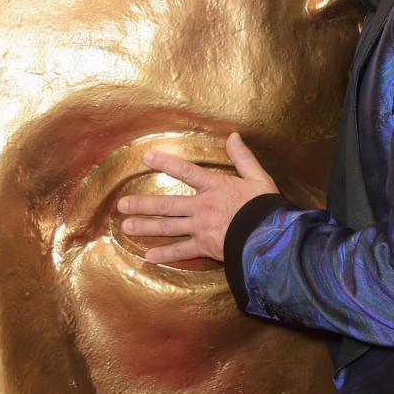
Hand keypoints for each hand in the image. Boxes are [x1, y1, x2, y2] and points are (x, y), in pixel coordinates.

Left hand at [117, 132, 276, 262]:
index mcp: (215, 187)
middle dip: (142, 204)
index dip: (165, 163)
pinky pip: (181, 251)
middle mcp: (202, 207)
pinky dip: (165, 255)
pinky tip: (149, 256)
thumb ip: (243, 158)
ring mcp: (201, 228)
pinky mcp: (205, 247)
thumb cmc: (267, 207)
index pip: (185, 171)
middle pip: (166, 204)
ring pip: (167, 227)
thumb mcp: (258, 177)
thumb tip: (234, 136)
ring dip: (145, 227)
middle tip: (122, 204)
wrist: (272, 237)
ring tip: (126, 227)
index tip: (146, 157)